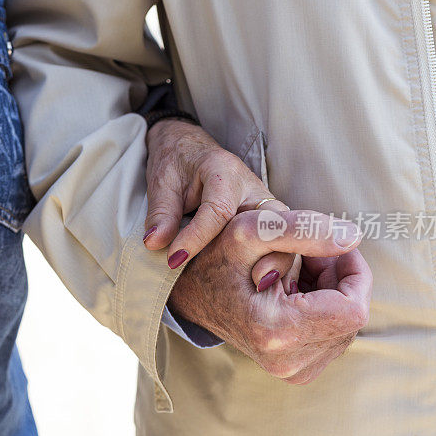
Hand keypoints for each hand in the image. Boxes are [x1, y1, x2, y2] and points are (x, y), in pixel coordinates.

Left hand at [144, 119, 298, 290]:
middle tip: (255, 284)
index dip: (196, 238)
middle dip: (268, 252)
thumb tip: (154, 244)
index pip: (217, 210)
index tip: (174, 260)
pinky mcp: (265, 220)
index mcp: (224, 171)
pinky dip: (272, 261)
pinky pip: (276, 241)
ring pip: (282, 234)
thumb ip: (161, 212)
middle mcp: (252, 188)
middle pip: (268, 223)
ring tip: (264, 288)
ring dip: (277, 260)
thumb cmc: (176, 161)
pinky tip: (263, 285)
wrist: (189, 147)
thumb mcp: (162, 181)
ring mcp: (263, 205)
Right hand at [168, 209, 370, 384]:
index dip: (353, 272)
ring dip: (333, 294)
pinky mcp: (295, 373)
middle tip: (309, 255)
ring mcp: (291, 372)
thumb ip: (303, 228)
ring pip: (346, 329)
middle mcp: (285, 362)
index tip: (332, 246)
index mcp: (277, 331)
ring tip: (298, 272)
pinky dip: (325, 311)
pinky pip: (333, 339)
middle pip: (352, 319)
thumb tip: (354, 238)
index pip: (354, 309)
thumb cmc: (216, 255)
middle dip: (340, 281)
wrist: (189, 290)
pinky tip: (297, 292)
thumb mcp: (251, 228)